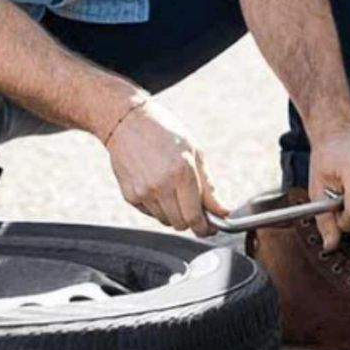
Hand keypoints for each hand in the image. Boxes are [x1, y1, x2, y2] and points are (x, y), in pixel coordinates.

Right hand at [104, 97, 227, 236]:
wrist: (127, 121)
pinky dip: (158, 207)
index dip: (205, 228)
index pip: (195, 217)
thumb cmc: (164, 131)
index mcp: (182, 172)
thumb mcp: (195, 152)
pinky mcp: (129, 195)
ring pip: (165, 220)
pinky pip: (150, 213)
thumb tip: (222, 211)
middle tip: (195, 209)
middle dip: (191, 221)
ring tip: (174, 190)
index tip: (209, 228)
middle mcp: (161, 185)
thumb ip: (208, 186)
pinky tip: (158, 186)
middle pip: (180, 224)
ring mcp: (143, 192)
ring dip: (174, 213)